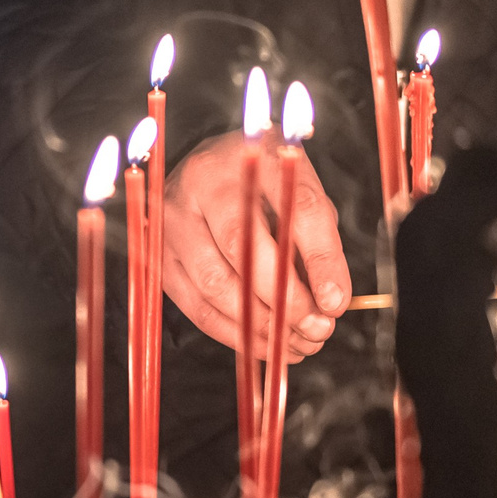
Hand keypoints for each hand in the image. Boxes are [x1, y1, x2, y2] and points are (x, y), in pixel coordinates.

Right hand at [161, 133, 350, 358]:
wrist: (203, 170)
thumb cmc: (259, 184)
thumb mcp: (296, 192)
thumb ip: (315, 239)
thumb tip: (329, 302)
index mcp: (254, 154)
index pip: (295, 207)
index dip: (321, 260)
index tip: (337, 302)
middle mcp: (205, 181)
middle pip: (245, 246)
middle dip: (286, 299)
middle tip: (316, 328)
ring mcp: (173, 219)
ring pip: (216, 284)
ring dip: (261, 324)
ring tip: (296, 342)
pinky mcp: (159, 257)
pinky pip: (197, 308)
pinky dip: (235, 334)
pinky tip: (265, 343)